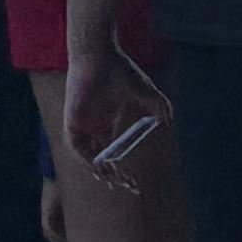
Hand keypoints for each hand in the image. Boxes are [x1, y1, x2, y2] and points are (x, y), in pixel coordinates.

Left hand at [62, 46, 173, 188]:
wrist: (99, 54)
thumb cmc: (120, 69)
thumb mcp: (146, 92)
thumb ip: (159, 107)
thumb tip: (169, 123)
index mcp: (107, 121)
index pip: (111, 152)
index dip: (121, 170)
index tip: (135, 184)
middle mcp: (93, 125)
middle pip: (99, 158)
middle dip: (112, 176)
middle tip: (128, 187)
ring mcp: (82, 122)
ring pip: (86, 155)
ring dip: (98, 170)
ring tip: (114, 181)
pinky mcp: (72, 117)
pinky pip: (74, 143)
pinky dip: (84, 156)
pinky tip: (97, 165)